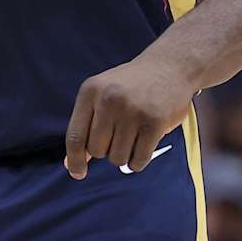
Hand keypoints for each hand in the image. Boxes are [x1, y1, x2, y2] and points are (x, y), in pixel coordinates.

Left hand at [63, 53, 198, 178]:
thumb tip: (71, 165)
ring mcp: (132, 110)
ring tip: (134, 136)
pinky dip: (139, 161)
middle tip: (120, 136)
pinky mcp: (155, 122)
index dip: (75, 160)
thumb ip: (86, 126)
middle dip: (107, 151)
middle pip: (97, 151)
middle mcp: (109, 99)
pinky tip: (144, 145)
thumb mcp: (103, 95)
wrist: (170, 66)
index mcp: (91, 91)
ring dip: (125, 155)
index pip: (75, 136)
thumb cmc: (132, 85)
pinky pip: (139, 160)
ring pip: (118, 158)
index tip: (78, 173)